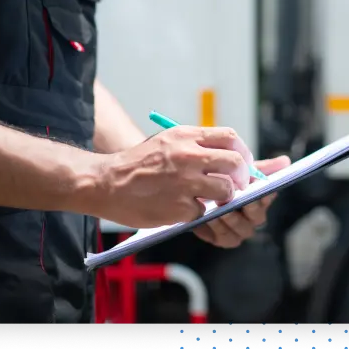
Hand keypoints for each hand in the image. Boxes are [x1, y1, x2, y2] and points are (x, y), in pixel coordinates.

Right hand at [88, 126, 252, 228]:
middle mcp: (188, 155)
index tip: (242, 162)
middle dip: (241, 176)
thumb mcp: (166, 141)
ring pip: (225, 189)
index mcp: (186, 136)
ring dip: (224, 197)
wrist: (106, 183)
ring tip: (212, 199)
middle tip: (237, 185)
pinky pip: (203, 210)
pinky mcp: (180, 206)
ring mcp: (185, 181)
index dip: (242, 151)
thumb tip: (226, 154)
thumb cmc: (138, 163)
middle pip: (234, 162)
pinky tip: (184, 208)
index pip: (230, 137)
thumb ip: (195, 145)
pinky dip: (198, 212)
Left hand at [192, 155, 291, 248]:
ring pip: (240, 229)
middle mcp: (253, 218)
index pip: (267, 198)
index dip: (262, 193)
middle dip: (245, 206)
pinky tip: (206, 217)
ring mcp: (239, 230)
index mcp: (261, 200)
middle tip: (232, 196)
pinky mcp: (222, 239)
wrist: (198, 191)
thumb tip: (285, 161)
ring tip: (216, 206)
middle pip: (256, 216)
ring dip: (228, 217)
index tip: (253, 185)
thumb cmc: (223, 180)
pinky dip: (215, 228)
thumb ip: (261, 168)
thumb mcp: (240, 170)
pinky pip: (223, 238)